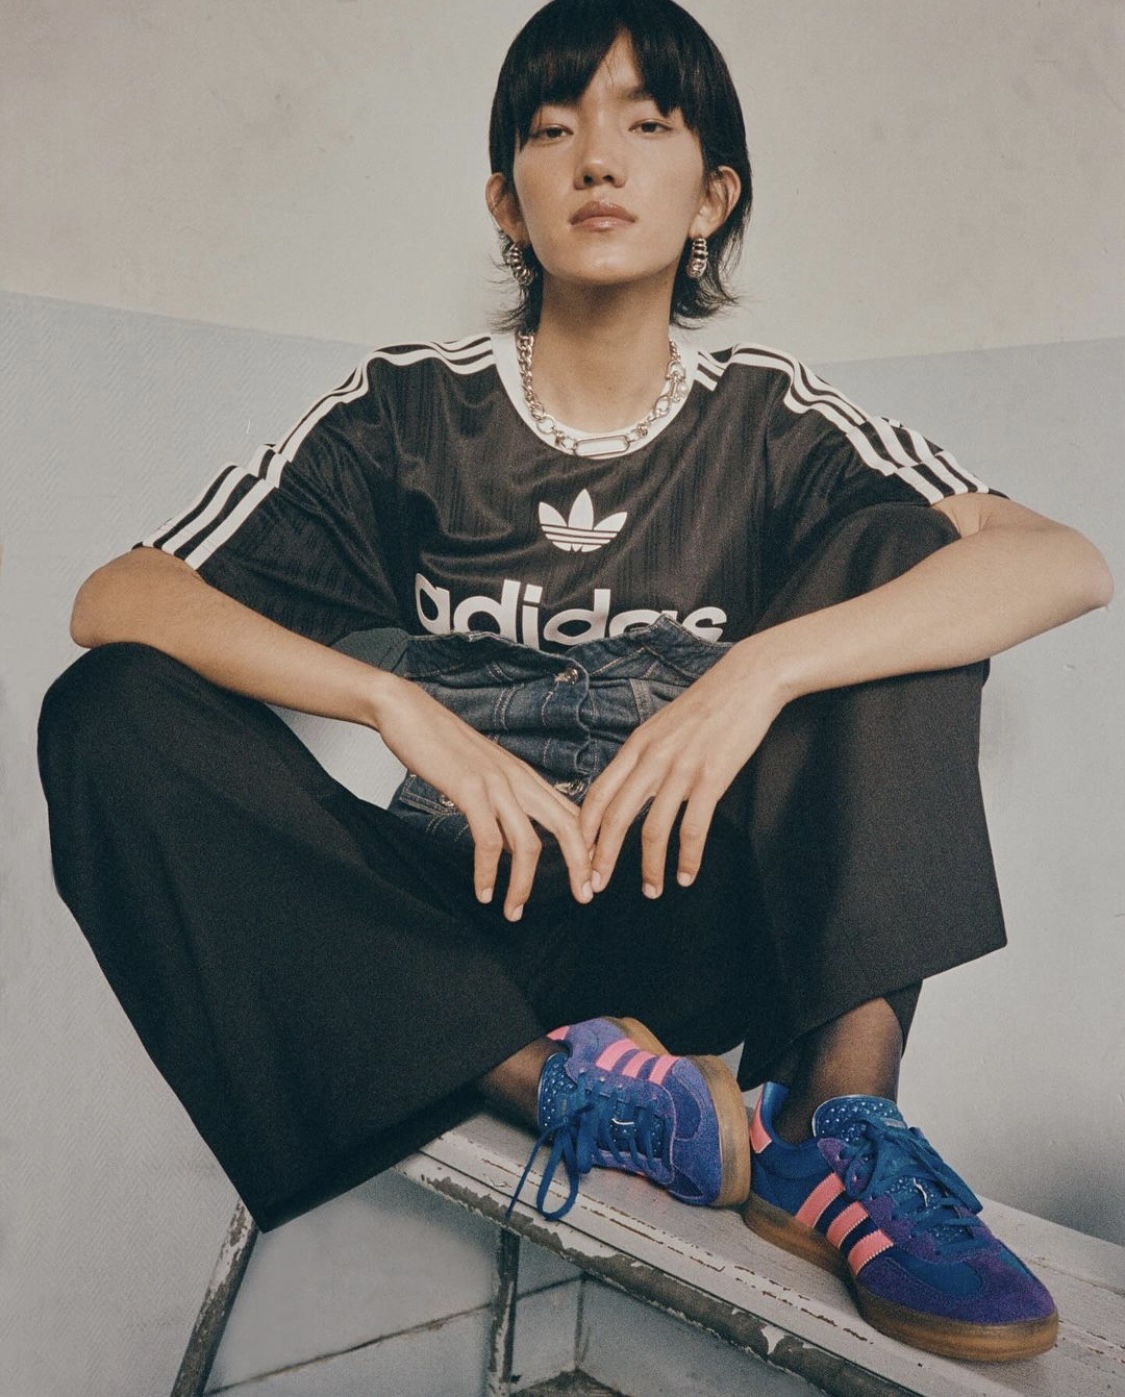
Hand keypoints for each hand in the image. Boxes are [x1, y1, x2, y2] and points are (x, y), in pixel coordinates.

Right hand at [372, 673, 592, 920]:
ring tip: (514, 911)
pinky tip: (484, 892)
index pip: (572, 813)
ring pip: (528, 843)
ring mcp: (496, 784)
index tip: (592, 877)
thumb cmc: (442, 745)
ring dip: (524, 885)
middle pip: (568, 826)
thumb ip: (504, 805)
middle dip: (580, 866)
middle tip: (585, 897)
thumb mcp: (484, 775)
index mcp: (526, 777)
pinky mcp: (470, 789)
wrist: (409, 712)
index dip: (589, 847)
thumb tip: (515, 844)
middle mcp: (519, 779)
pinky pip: (488, 841)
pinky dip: (487, 873)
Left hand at [578, 642, 784, 896]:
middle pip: (615, 817)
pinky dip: (688, 858)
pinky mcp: (712, 778)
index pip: (598, 794)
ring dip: (649, 867)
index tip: (579, 855)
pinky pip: (693, 829)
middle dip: (601, 857)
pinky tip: (687, 875)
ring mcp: (681, 769)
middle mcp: (652, 758)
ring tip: (650, 890)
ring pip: (653, 829)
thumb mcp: (663, 725)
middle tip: (595, 885)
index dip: (584, 829)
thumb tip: (629, 788)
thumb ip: (644, 755)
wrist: (747, 681)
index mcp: (637, 745)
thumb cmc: (707, 704)